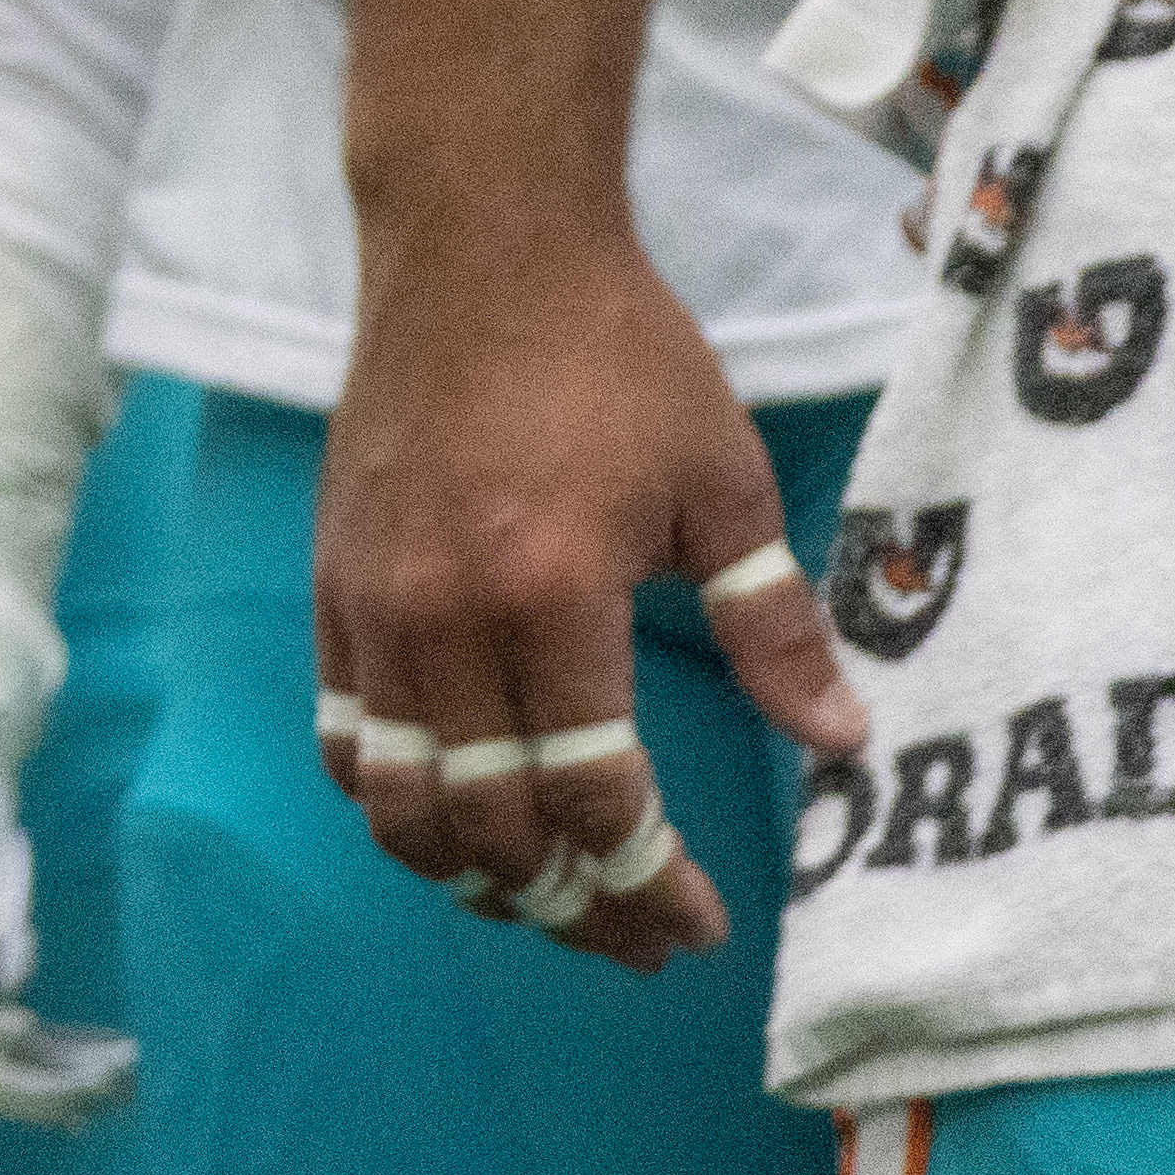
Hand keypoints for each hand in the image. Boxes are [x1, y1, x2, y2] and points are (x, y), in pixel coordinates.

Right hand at [314, 216, 852, 972]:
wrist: (478, 240)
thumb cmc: (616, 350)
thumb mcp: (725, 483)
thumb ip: (775, 627)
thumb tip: (842, 747)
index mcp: (551, 593)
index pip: (591, 802)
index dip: (649, 886)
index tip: (700, 922)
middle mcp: (442, 615)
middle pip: (491, 830)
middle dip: (573, 909)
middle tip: (640, 935)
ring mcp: (373, 603)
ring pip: (399, 807)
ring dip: (475, 876)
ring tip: (550, 893)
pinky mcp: (333, 582)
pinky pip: (346, 738)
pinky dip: (400, 801)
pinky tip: (464, 809)